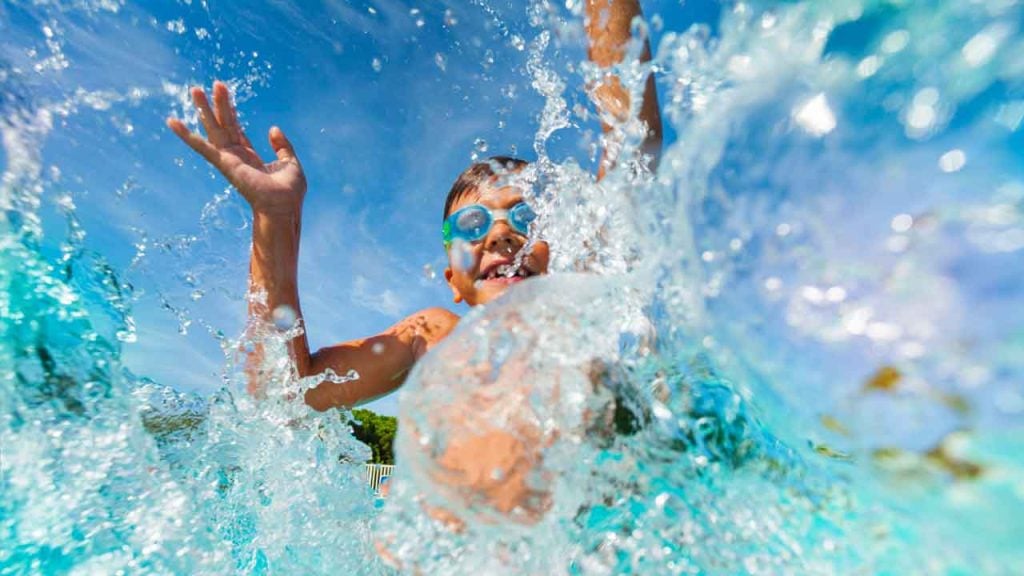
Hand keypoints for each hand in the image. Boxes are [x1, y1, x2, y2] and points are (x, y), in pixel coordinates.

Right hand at [166, 81, 305, 215]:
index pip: (237, 130)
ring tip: (195, 89)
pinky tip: (172, 122)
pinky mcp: (224, 163)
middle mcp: (236, 156)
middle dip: (218, 104)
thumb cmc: (289, 192)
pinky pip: (202, 147)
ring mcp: (228, 159)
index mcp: (250, 156)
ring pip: (214, 128)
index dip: (232, 112)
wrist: (284, 206)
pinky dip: (186, 135)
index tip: (227, 96)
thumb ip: (282, 145)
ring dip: (204, 109)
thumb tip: (272, 128)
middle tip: (214, 83)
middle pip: (224, 125)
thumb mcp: (290, 162)